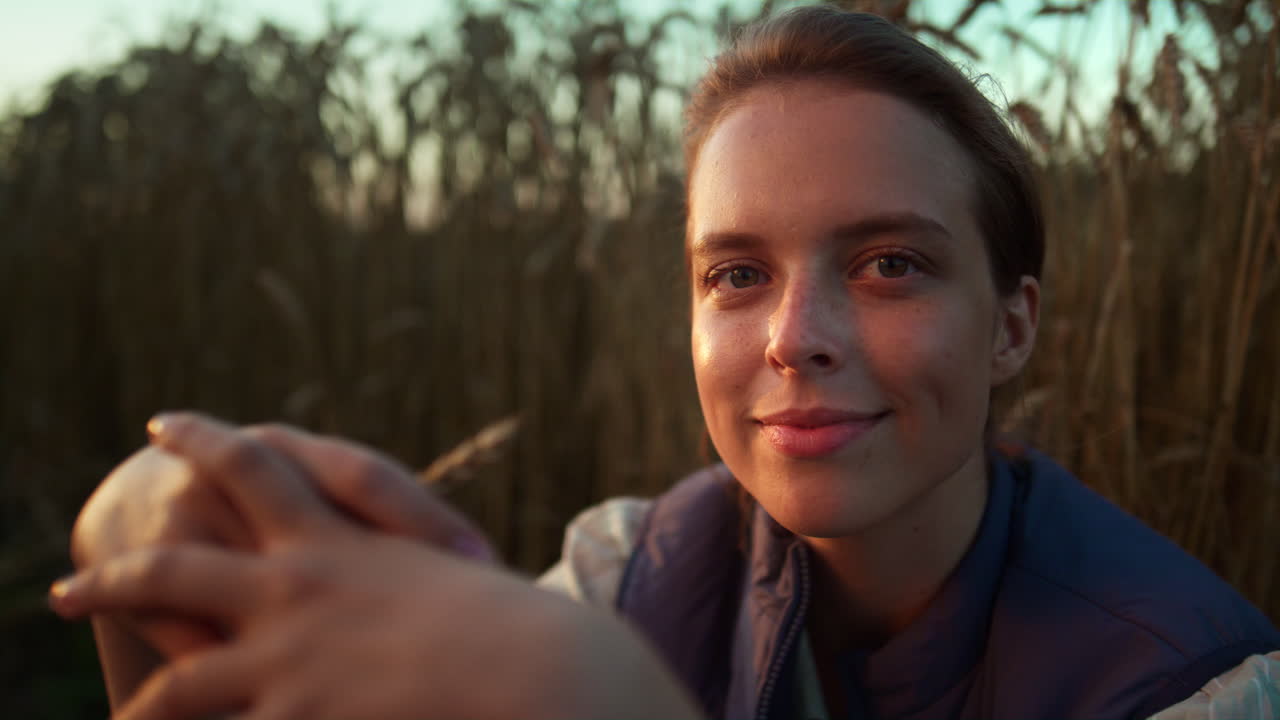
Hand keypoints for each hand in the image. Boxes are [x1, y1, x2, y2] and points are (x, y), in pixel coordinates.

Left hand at [53, 417, 700, 719]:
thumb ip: (407, 554)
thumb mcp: (456, 575)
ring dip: (134, 683)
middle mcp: (300, 586)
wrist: (541, 670)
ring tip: (115, 700)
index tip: (169, 424)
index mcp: (340, 539)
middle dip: (123, 564)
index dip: (208, 442)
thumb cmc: (518, 625)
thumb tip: (397, 545)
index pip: (258, 468)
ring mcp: (288, 655)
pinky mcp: (294, 714)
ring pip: (176, 668)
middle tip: (74, 573)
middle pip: (182, 558)